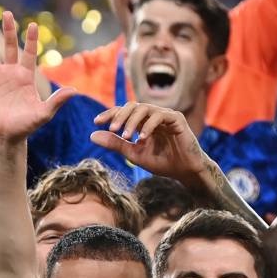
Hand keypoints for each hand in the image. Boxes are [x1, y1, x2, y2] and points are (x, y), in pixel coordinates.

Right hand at [0, 12, 75, 142]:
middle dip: (9, 29)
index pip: (28, 53)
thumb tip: (74, 91)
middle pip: (10, 46)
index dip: (31, 39)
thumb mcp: (44, 114)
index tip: (33, 24)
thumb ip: (57, 101)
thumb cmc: (26, 126)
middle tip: (7, 13)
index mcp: (26, 76)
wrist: (7, 136)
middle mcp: (11, 72)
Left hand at [91, 103, 210, 181]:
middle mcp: (153, 115)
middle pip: (132, 105)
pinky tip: (141, 138)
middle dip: (120, 115)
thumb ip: (115, 144)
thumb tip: (91, 135)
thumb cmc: (162, 162)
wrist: (185, 171)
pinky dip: (149, 126)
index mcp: (143, 121)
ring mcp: (166, 115)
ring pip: (145, 108)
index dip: (110, 114)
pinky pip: (160, 116)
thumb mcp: (134, 154)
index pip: (123, 111)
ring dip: (132, 121)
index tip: (96, 122)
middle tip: (111, 129)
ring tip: (125, 136)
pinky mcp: (177, 119)